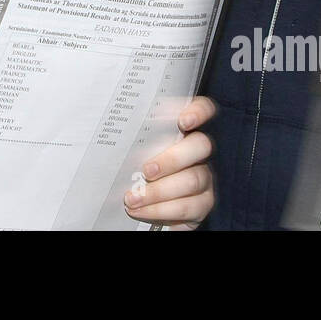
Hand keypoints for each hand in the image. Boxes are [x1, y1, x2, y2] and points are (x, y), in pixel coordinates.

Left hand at [124, 95, 214, 228]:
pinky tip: (141, 210)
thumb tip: (116, 131)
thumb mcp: (133, 151)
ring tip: (133, 198)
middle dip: (171, 159)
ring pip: (192, 180)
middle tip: (146, 171)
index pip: (203, 110)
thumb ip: (136, 140)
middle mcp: (198, 152)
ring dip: (158, 191)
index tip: (183, 121)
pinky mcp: (202, 204)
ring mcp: (204, 177)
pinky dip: (160, 210)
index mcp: (183, 132)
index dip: (199, 111)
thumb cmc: (135, 170)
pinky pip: (186, 206)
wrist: (141, 206)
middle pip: (201, 146)